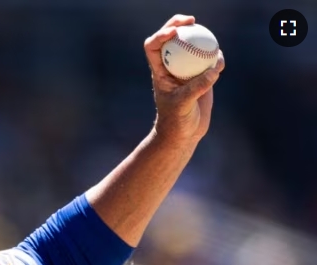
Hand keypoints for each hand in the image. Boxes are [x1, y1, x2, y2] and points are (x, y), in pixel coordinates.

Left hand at [144, 14, 225, 143]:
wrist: (184, 133)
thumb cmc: (176, 121)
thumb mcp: (183, 104)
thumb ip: (197, 86)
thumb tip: (213, 68)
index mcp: (159, 71)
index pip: (153, 47)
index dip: (160, 35)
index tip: (174, 32)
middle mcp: (172, 67)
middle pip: (171, 39)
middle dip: (178, 24)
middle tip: (191, 20)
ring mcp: (187, 70)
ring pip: (192, 47)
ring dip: (200, 38)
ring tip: (209, 37)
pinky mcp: (202, 76)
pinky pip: (210, 61)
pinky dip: (216, 58)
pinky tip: (220, 59)